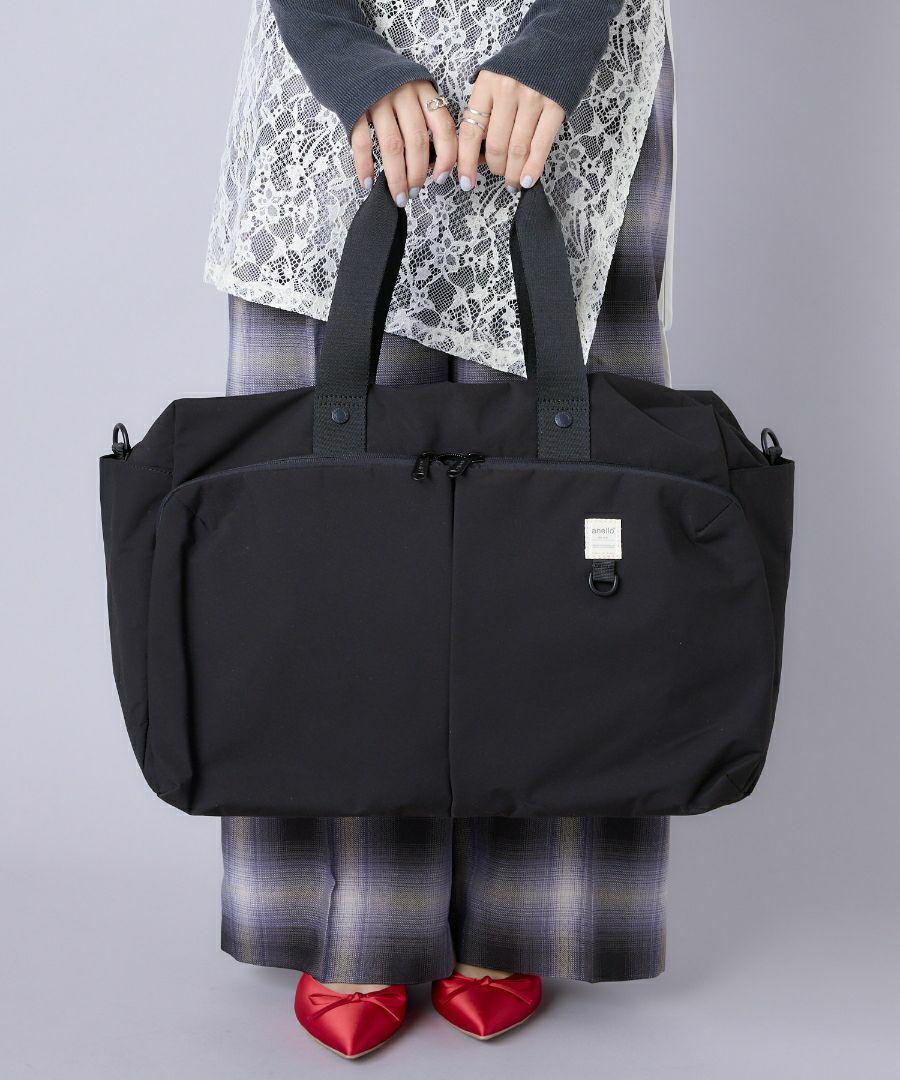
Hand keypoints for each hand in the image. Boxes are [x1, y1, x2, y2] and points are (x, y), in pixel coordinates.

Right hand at [350, 80, 456, 205]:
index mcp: (423, 91)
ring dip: (397, 176)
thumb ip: (424, 119)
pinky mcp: (355, 106)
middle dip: (418, 173)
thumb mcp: (412, 93)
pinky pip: (362, 142)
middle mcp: (404, 93)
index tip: (441, 178)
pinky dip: (365, 165)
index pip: (443, 127)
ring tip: (399, 195)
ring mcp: (378, 99)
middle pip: (417, 140)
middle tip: (415, 192)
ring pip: (393, 145)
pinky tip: (368, 182)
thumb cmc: (386, 86)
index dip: (447, 156)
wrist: (348, 60)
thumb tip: (433, 165)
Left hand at [456, 72, 564, 191]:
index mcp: (487, 84)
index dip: (466, 162)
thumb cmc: (523, 66)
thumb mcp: (495, 79)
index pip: (470, 132)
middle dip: (495, 168)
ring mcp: (533, 98)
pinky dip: (533, 167)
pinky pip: (541, 145)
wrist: (559, 40)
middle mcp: (508, 90)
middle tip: (499, 174)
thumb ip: (485, 110)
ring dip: (514, 172)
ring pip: (518, 149)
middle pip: (496, 144)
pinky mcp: (555, 105)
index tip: (464, 182)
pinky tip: (528, 180)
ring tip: (514, 181)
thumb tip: (477, 153)